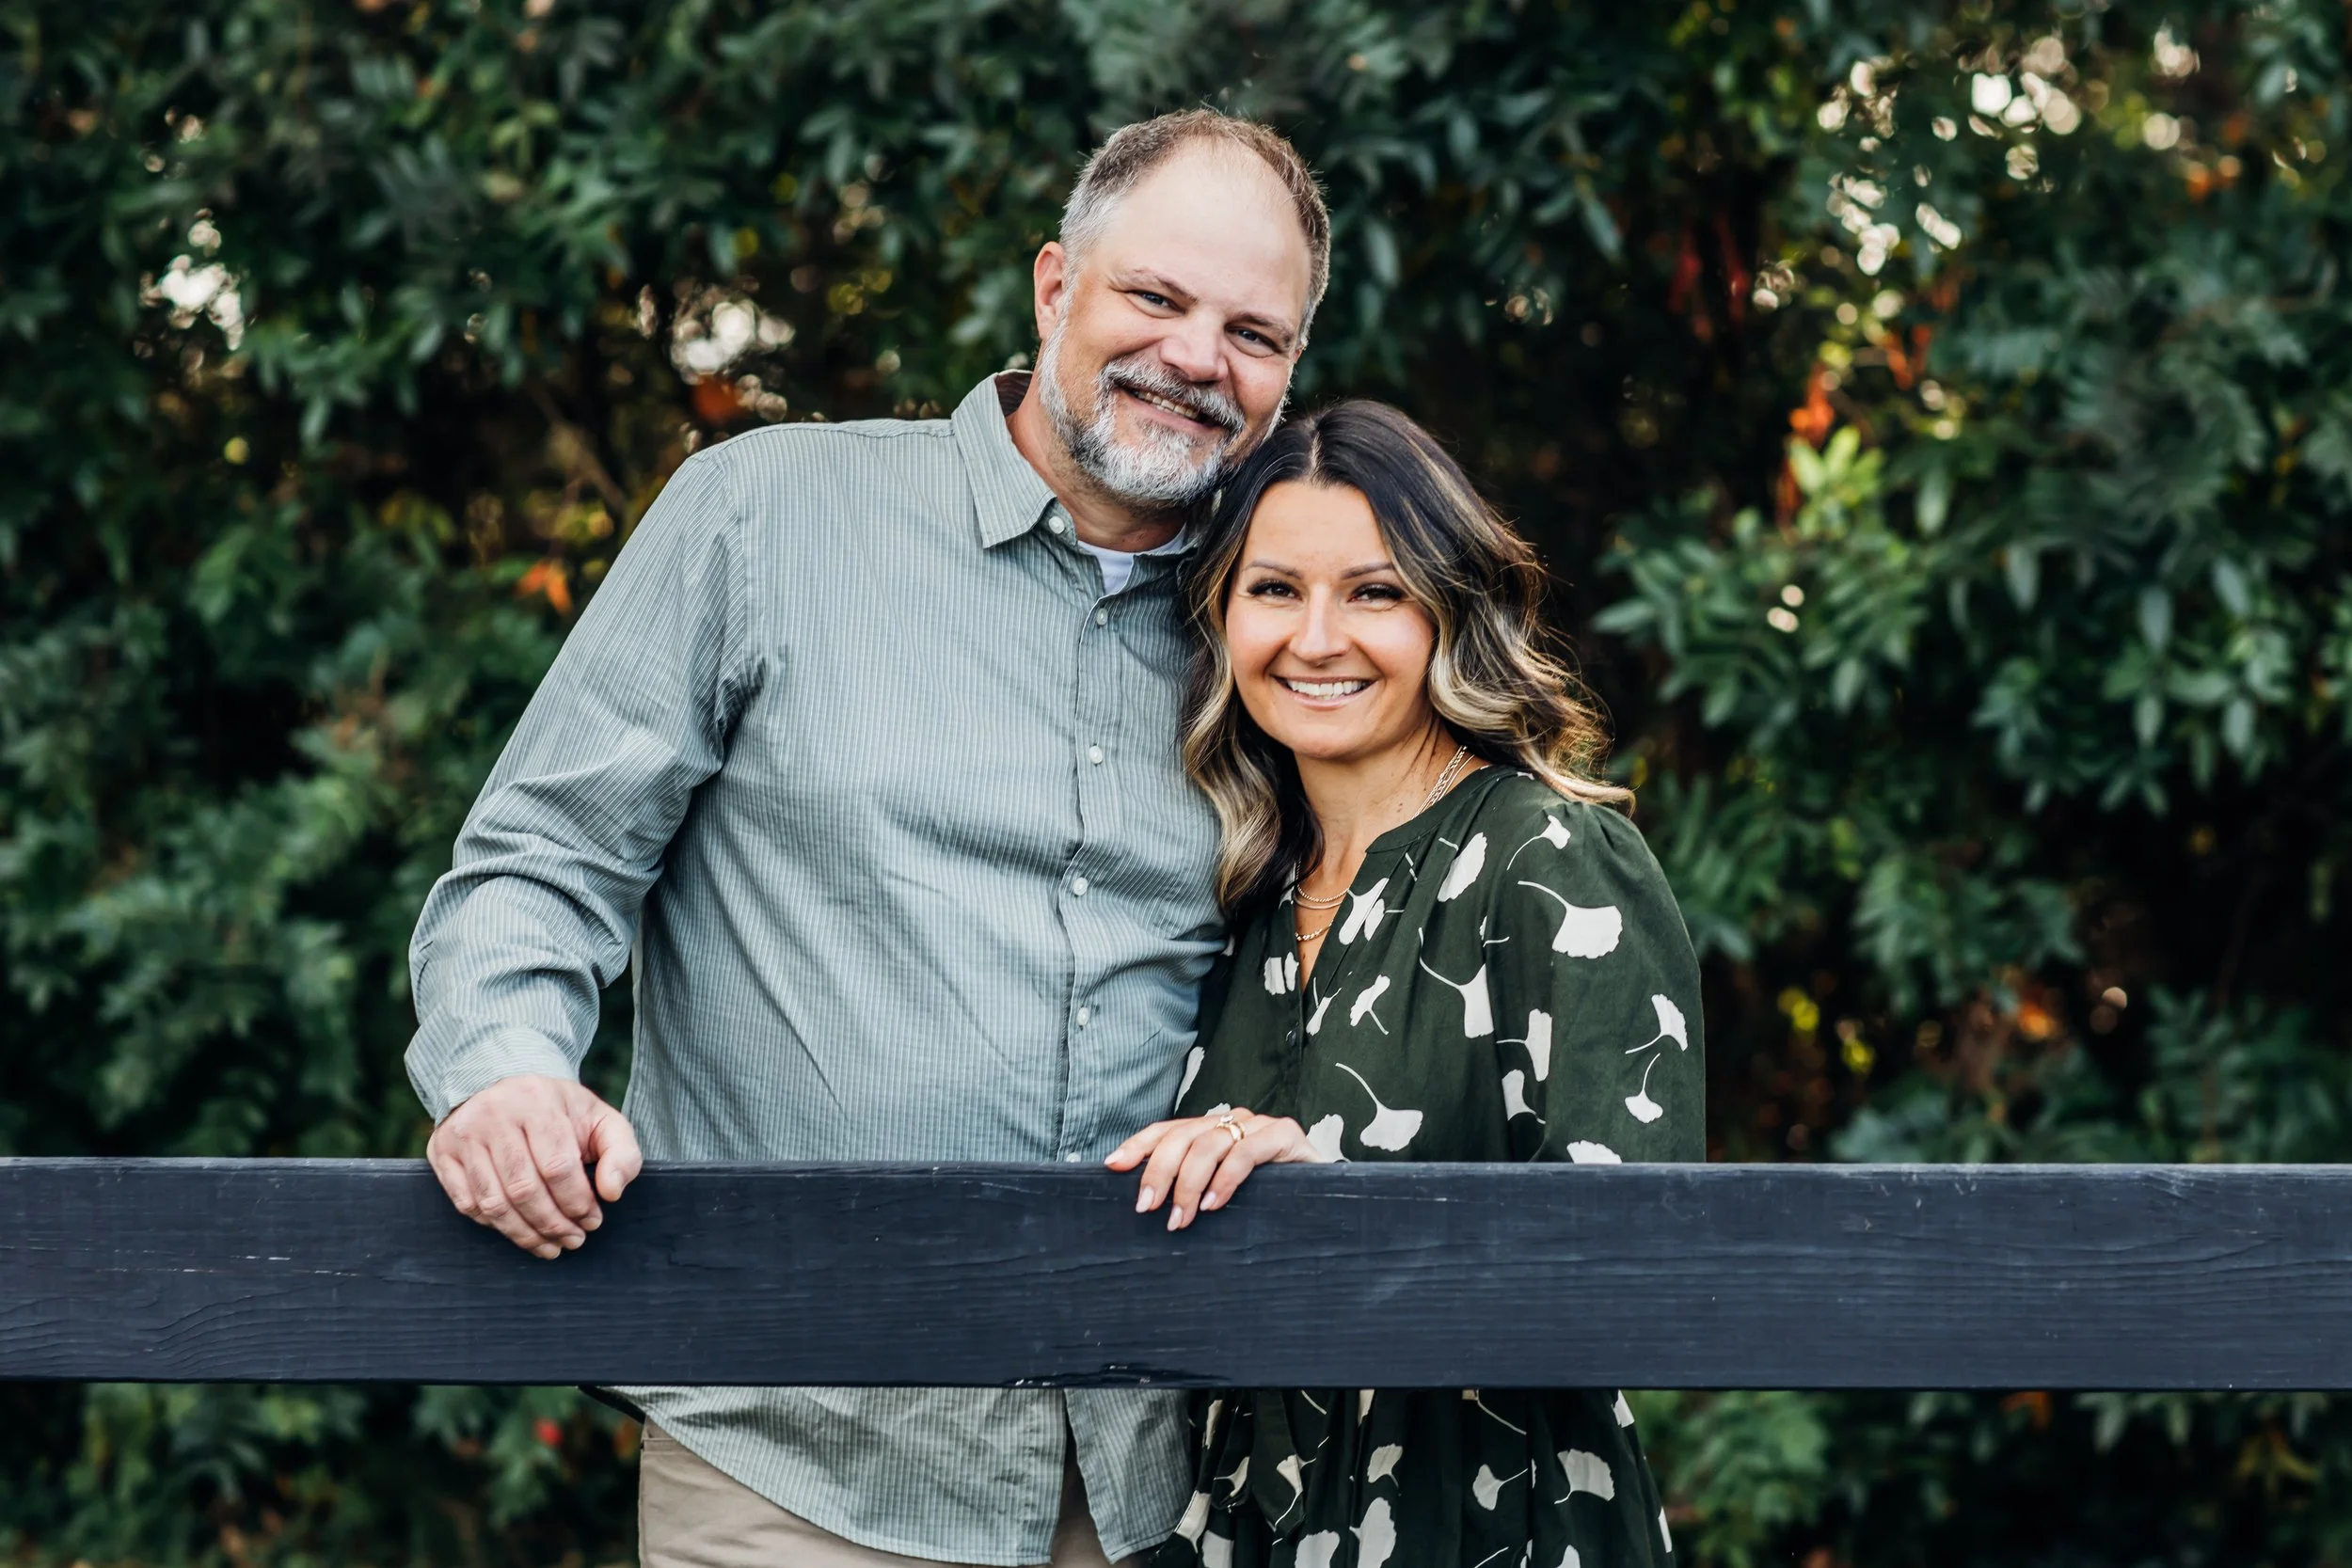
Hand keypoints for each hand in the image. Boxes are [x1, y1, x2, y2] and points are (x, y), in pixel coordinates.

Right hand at [426, 1075, 643, 1258]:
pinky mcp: (442, 1153)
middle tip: (574, 1240)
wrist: (502, 1082)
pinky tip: (520, 1230)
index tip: (593, 1220)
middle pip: (524, 1189)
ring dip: (525, 1234)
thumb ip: (621, 1154)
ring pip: (494, 1202)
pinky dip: (496, 1225)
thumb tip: (612, 1193)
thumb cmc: (560, 1112)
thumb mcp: (600, 1120)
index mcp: (538, 1102)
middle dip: (553, 1224)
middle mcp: (494, 1115)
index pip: (558, 1166)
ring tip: (551, 1246)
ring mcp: (463, 1135)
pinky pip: (467, 1204)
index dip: (577, 1202)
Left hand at [1105, 1109, 1325, 1230]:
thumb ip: (1192, 1188)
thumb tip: (1145, 1204)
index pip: (1168, 1130)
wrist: (1326, 1203)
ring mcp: (1260, 1126)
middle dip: (1159, 1172)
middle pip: (1183, 1135)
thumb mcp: (1220, 1195)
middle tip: (1147, 1208)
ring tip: (1179, 1217)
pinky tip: (1214, 1204)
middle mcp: (1234, 1121)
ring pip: (1210, 1143)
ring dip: (1189, 1184)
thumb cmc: (1268, 1203)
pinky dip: (1225, 1179)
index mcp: (1214, 1130)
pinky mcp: (1286, 1136)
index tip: (1112, 1166)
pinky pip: (1246, 1152)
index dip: (1139, 1145)